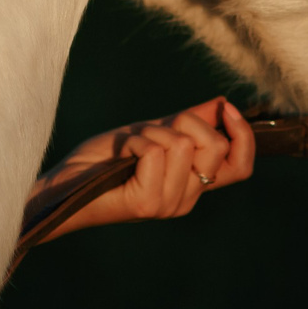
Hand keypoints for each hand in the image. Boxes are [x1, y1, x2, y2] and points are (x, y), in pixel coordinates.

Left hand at [28, 97, 255, 240]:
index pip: (241, 167)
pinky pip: (156, 151)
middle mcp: (186, 199)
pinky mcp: (148, 203)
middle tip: (151, 131)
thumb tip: (222, 104)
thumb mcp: (152, 133)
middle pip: (215, 146)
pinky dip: (136, 142)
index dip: (243, 135)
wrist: (63, 184)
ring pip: (183, 144)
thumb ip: (188, 123)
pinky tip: (122, 156)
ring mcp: (169, 204)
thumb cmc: (103, 160)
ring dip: (151, 133)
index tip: (226, 109)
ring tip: (131, 147)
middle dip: (184, 122)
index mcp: (192, 185)